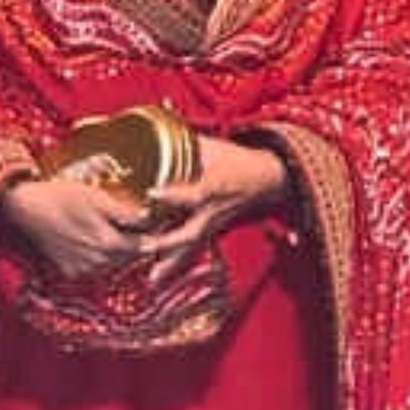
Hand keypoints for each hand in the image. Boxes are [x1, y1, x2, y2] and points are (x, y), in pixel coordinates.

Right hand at [0, 175, 154, 279]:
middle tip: (148, 228)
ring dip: (120, 250)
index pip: (144, 247)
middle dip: (140, 243)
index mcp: (108, 244)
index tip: (168, 231)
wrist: (25, 208)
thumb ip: (124, 213)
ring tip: (120, 230)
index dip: (158, 238)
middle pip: (130, 256)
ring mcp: (83, 270)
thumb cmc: (60, 196)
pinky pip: (95, 267)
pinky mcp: (70, 272)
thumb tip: (148, 218)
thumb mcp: (96, 197)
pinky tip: (96, 239)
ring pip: (113, 262)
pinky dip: (101, 256)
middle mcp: (98, 262)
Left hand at [138, 134, 288, 284]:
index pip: (194, 193)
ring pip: (191, 247)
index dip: (173, 195)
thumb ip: (183, 142)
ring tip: (152, 278)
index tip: (151, 193)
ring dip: (171, 263)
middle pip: (191, 232)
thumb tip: (151, 130)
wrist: (266, 179)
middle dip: (168, 242)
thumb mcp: (213, 147)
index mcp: (214, 187)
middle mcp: (213, 211)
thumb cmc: (235, 160)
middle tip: (143, 246)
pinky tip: (157, 278)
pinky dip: (175, 265)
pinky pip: (192, 251)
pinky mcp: (211, 233)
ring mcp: (213, 225)